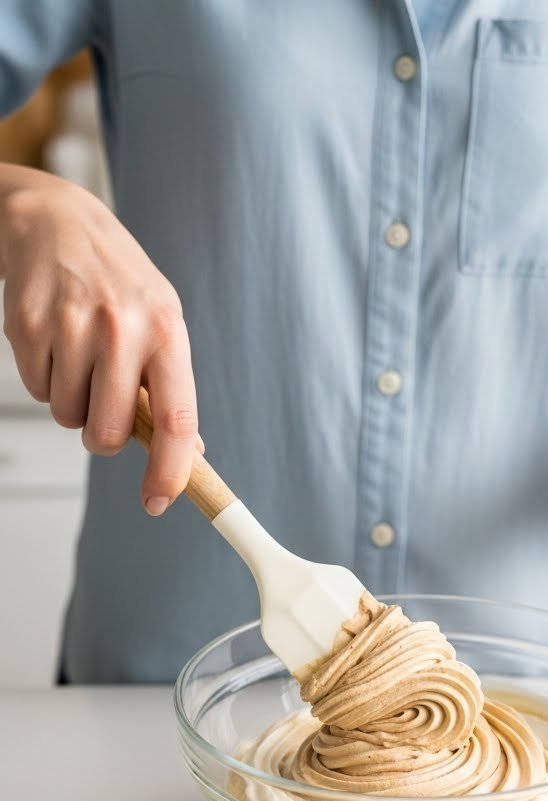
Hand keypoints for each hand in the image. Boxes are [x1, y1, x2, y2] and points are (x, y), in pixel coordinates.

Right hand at [0, 168, 196, 512]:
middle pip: (108, 433)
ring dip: (72, 401)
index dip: (169, 471)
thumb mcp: (161, 323)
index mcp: (166, 331)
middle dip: (102, 434)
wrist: (58, 222)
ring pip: (68, 416)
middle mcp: (122, 327)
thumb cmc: (118, 283)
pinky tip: (54, 340)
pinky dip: (44, 378)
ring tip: (79, 354)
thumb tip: (190, 455)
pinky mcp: (28, 325)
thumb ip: (172, 389)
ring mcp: (72, 325)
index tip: (158, 502)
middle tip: (102, 402)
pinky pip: (36, 390)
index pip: (176, 420)